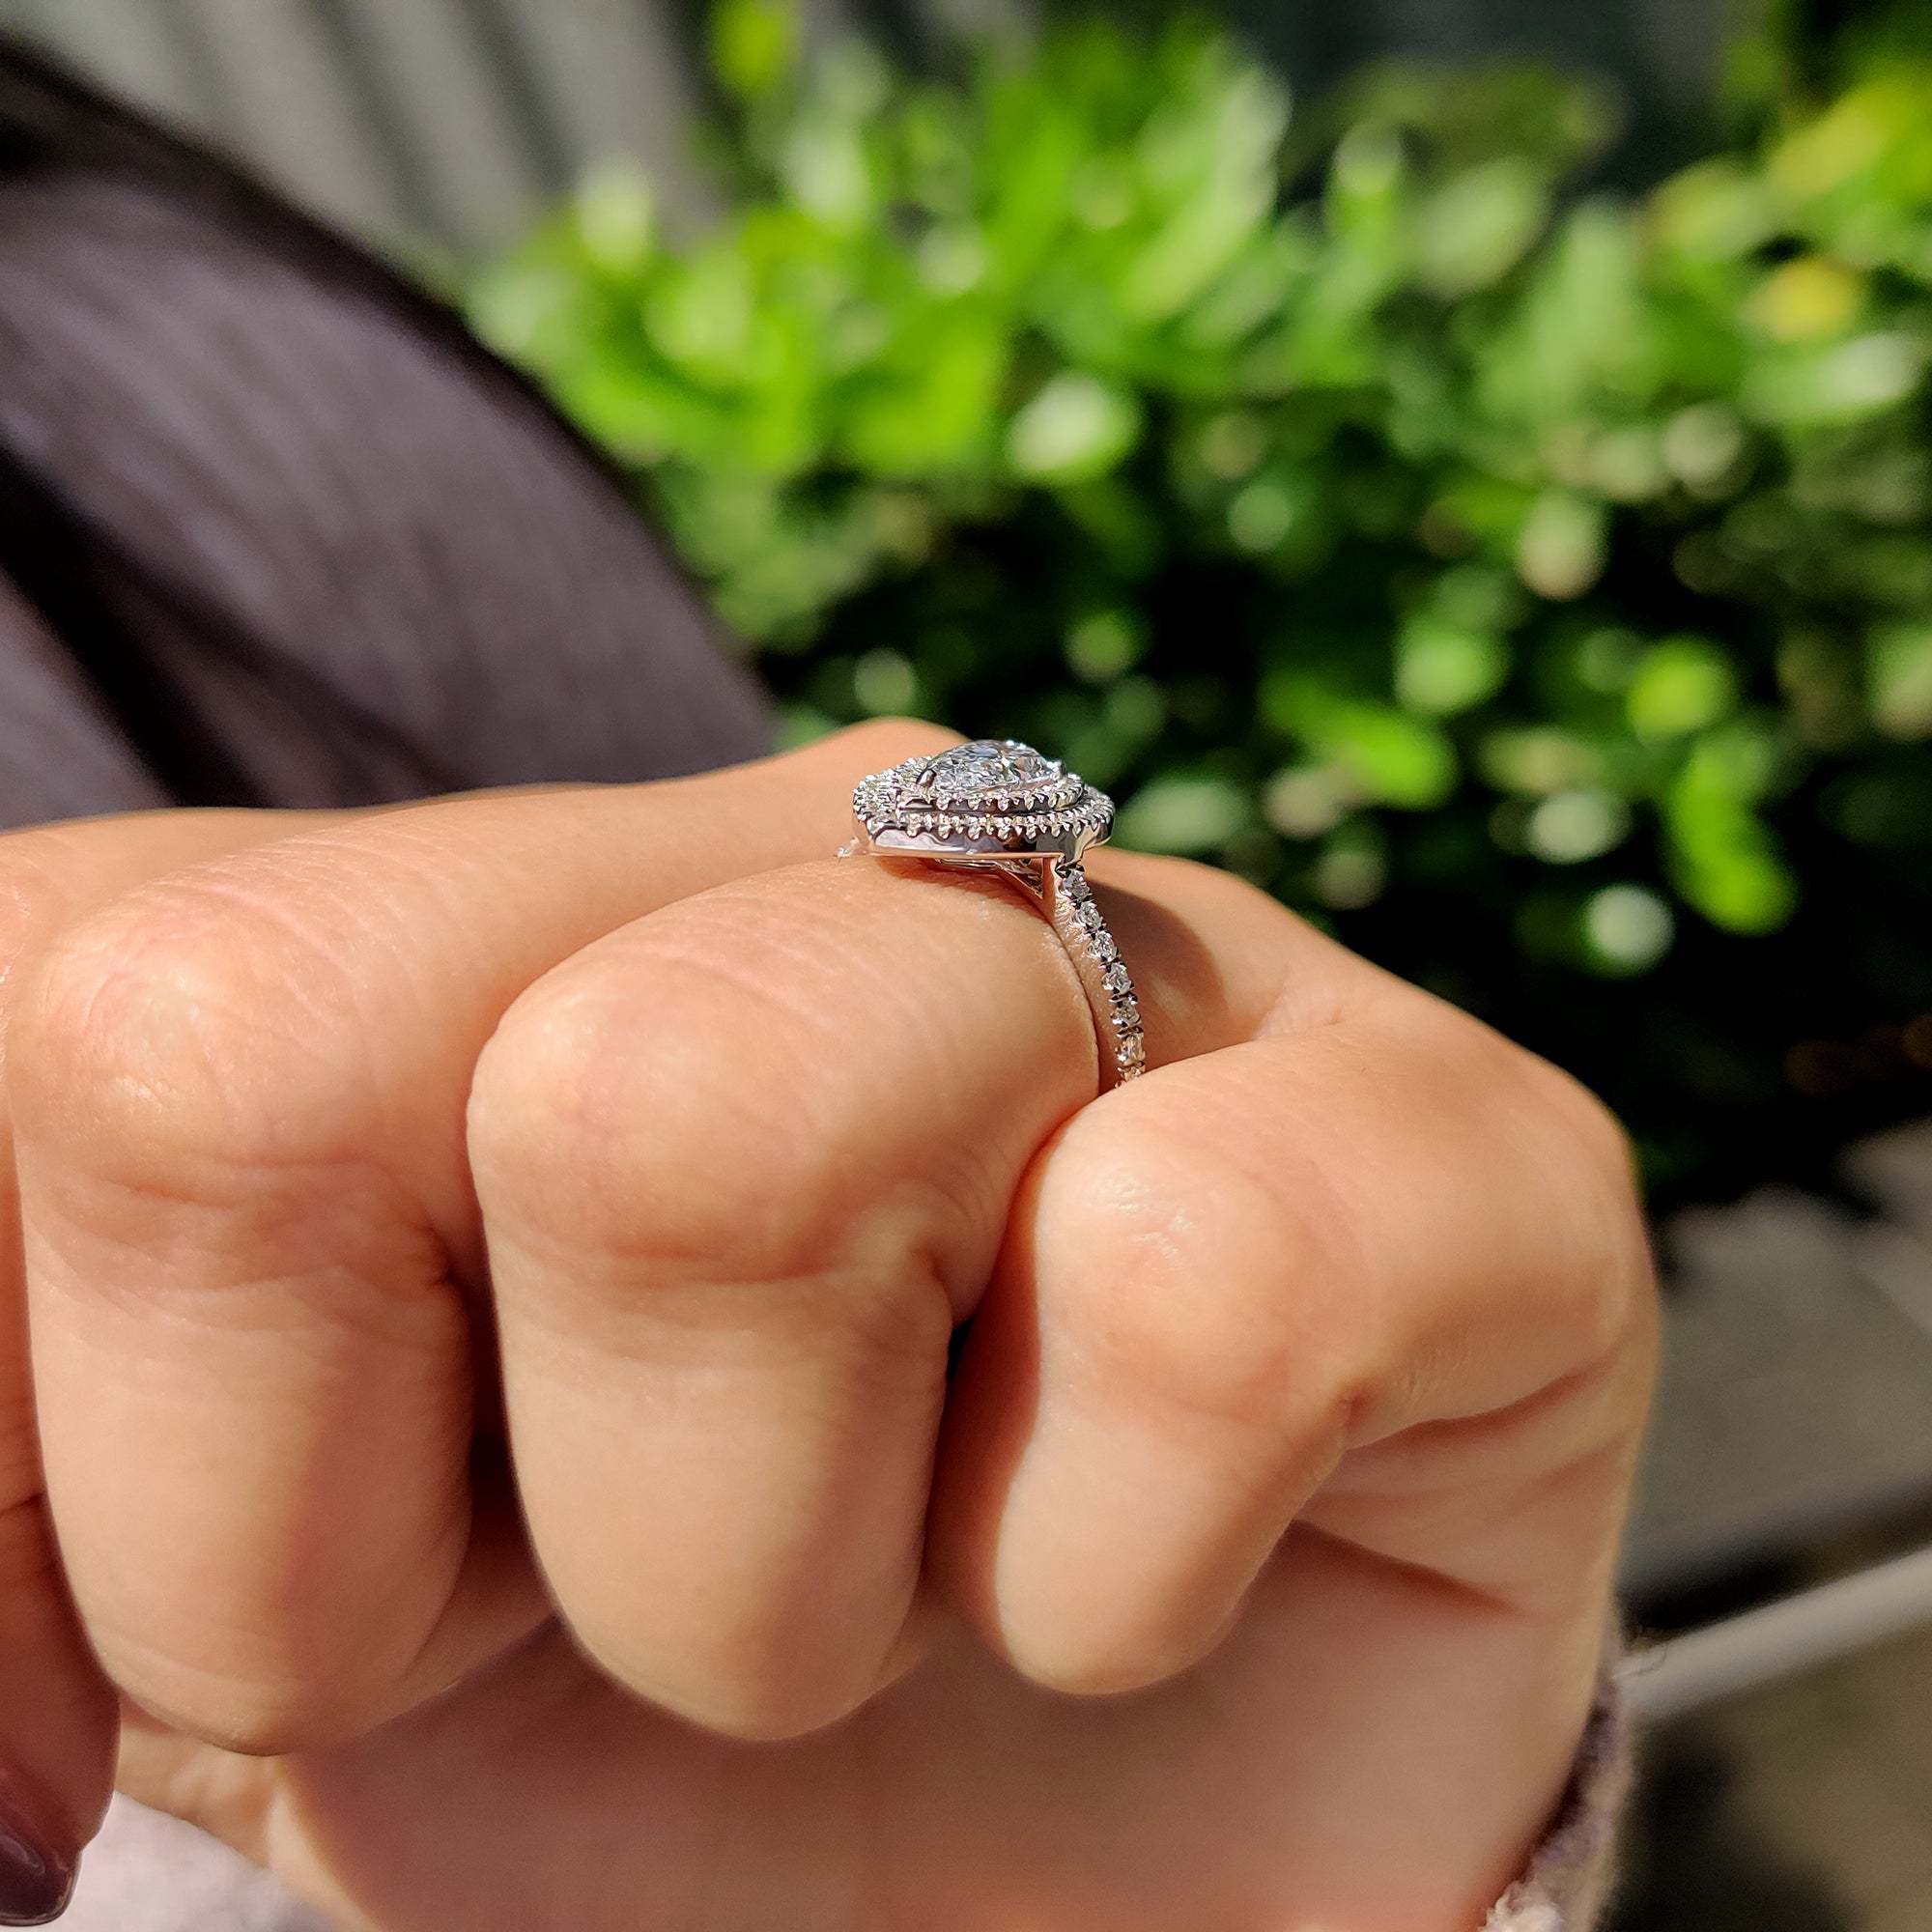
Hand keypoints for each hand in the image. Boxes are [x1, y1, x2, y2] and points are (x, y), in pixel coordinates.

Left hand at [0, 724, 1653, 1930]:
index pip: (43, 1008)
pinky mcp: (1438, 1137)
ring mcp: (1124, 959)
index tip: (222, 1673)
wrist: (1081, 1894)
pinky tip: (1121, 1595)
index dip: (31, 1441)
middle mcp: (768, 866)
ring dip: (722, 1568)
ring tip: (840, 1623)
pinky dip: (1106, 1569)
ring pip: (703, 1128)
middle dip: (332, 1523)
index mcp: (451, 941)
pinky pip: (1206, 1280)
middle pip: (260, 1039)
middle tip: (543, 1629)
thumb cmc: (640, 1785)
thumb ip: (32, 1488)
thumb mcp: (259, 1627)